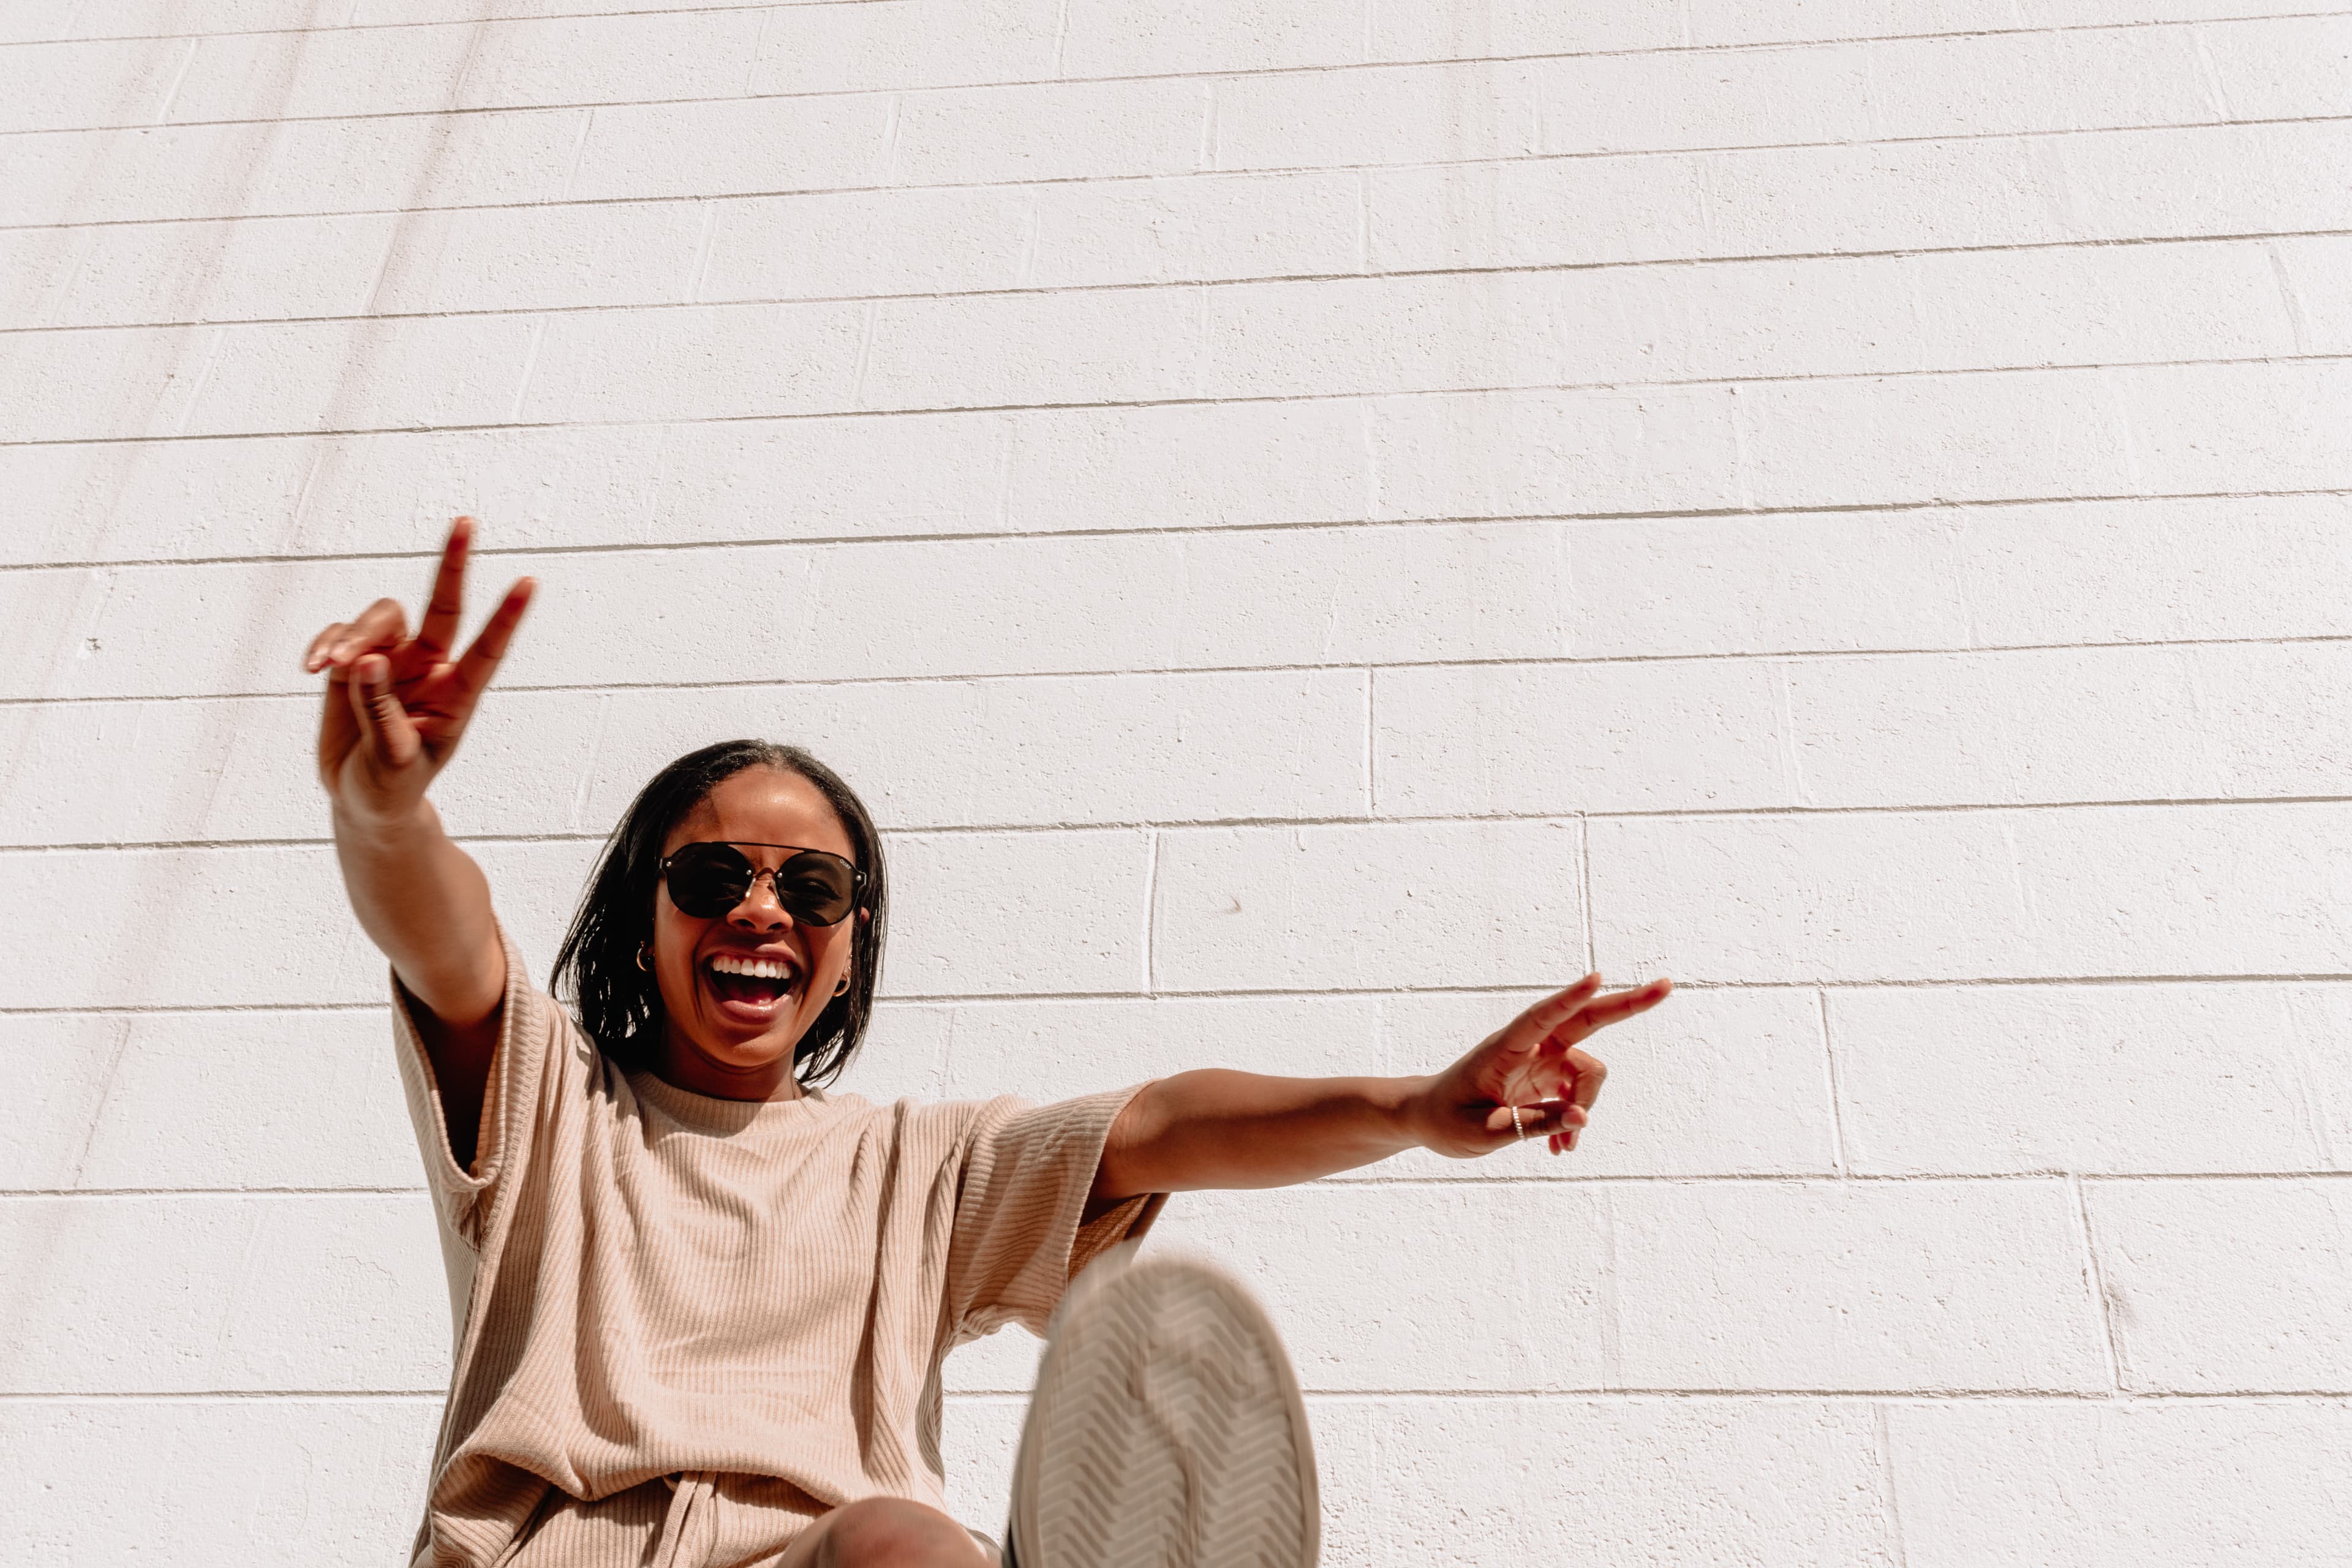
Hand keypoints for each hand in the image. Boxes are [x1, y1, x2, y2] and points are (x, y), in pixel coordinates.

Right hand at [305, 517, 532, 829]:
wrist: (362, 802)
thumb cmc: (391, 787)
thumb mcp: (392, 759)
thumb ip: (380, 709)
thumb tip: (368, 659)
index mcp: (455, 697)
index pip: (486, 650)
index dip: (506, 616)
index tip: (530, 582)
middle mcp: (428, 670)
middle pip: (442, 606)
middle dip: (454, 564)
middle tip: (466, 521)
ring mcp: (392, 662)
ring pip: (381, 618)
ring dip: (355, 633)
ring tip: (330, 666)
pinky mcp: (353, 664)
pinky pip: (341, 635)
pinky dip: (326, 644)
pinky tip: (313, 667)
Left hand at [1406, 975, 1670, 1157]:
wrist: (1428, 1119)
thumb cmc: (1447, 1119)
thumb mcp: (1485, 1132)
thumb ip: (1531, 1124)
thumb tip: (1582, 1120)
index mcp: (1505, 1048)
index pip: (1543, 1017)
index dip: (1572, 997)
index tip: (1598, 977)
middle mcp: (1530, 1047)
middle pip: (1585, 1020)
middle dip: (1625, 1005)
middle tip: (1667, 986)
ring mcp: (1542, 1061)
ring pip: (1588, 1074)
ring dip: (1584, 1109)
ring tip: (1561, 1148)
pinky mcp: (1547, 1079)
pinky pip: (1578, 1096)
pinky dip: (1575, 1120)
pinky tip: (1561, 1148)